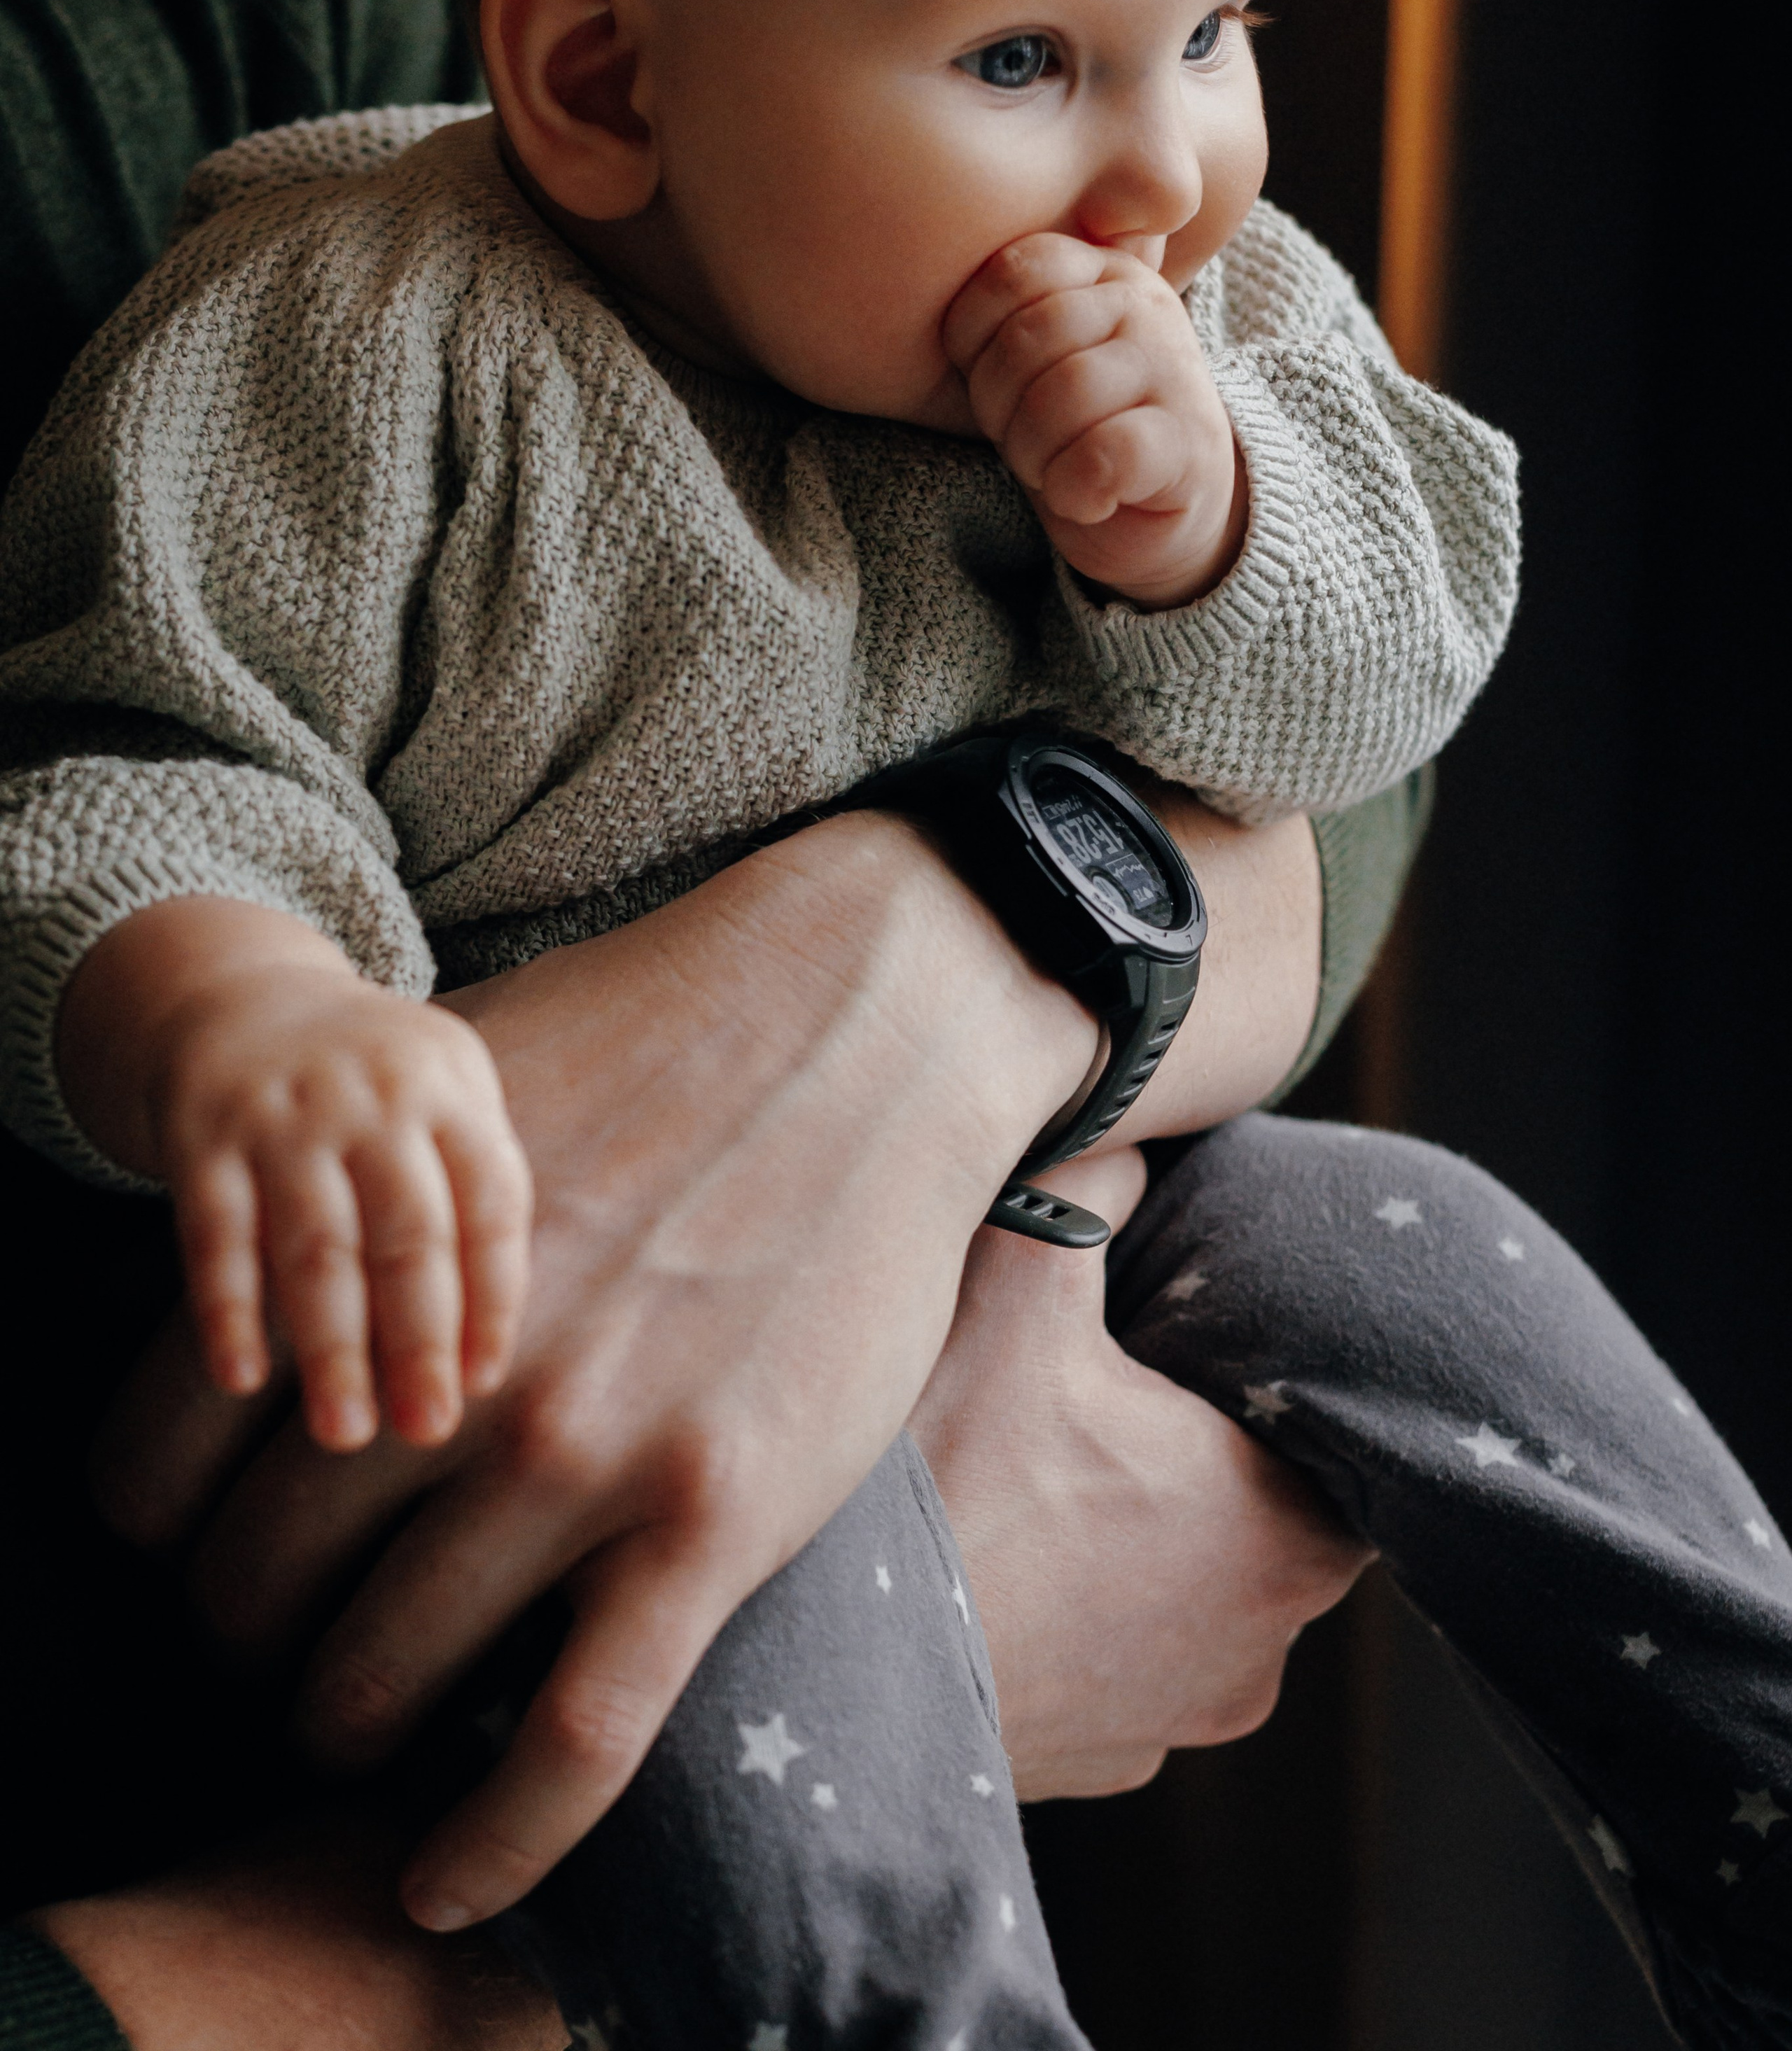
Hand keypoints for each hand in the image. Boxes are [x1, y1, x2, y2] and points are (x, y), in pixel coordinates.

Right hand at [60, 901, 530, 1453]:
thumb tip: (484, 1356)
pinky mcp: (204, 1136)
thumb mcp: (445, 1098)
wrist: (245, 998)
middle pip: (409, 1234)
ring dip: (331, 1347)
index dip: (492, 1297)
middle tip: (427, 1431)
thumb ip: (472, 1199)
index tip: (483, 1383)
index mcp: (452, 1089)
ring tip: (345, 1432)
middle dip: (419, 1341)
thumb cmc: (374, 1084)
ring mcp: (286, 1115)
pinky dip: (228, 1308)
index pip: (491, 1203)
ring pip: (315, 1246)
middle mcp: (374, 1098)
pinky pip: (216, 1234)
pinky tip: (242, 1379)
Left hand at [91, 817, 1096, 1932]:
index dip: (150, 1523)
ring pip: (385, 1676)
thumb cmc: (648, 1046)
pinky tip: (443, 1889)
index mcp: (359, 1263)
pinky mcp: (711, 1522)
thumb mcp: (451, 1100)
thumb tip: (258, 1322)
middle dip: (242, 1633)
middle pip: (253, 1584)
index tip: (184, 1543)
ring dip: (343, 1723)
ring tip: (357, 1717)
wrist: (854, 1025)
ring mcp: (582, 1456)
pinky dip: (492, 1848)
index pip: (158, 1455)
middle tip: (277, 1636)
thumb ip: (346, 1219)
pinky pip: (573, 1746)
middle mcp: (446, 1371)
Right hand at [911, 1146, 1369, 1795]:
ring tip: (1047, 1452)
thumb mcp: (1017, 1282)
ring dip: (1134, 1522)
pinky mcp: (1098, 1759)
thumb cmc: (940, 1480)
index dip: (1278, 1366)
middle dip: (1199, 1439)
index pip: (1340, 1432)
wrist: (812, 1674)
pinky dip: (1073, 1598)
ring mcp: (1177, 1722)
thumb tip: (1116, 1094)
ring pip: (1189, 1584)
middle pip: (1264, 1504)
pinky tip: (1004, 1536)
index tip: (1214, 1322)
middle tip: (1119, 1368)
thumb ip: (1093, 1173)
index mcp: (1285, 1535)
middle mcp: (1262, 1651)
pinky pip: (1115, 1651)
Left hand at [943, 233, 1247, 608]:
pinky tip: (1086, 498)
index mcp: (1099, 270)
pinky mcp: (1189, 442)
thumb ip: (1004, 315)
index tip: (994, 386)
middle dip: (1001, 407)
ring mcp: (1175, 368)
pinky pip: (1106, 453)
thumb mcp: (1031, 362)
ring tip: (1053, 468)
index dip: (976, 342)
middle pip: (1030, 337)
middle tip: (1021, 439)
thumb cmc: (1076, 428)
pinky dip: (1075, 488)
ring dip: (1036, 452)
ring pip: (1067, 393)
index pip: (1012, 271)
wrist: (1159, 509)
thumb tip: (925, 276)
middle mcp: (1144, 303)